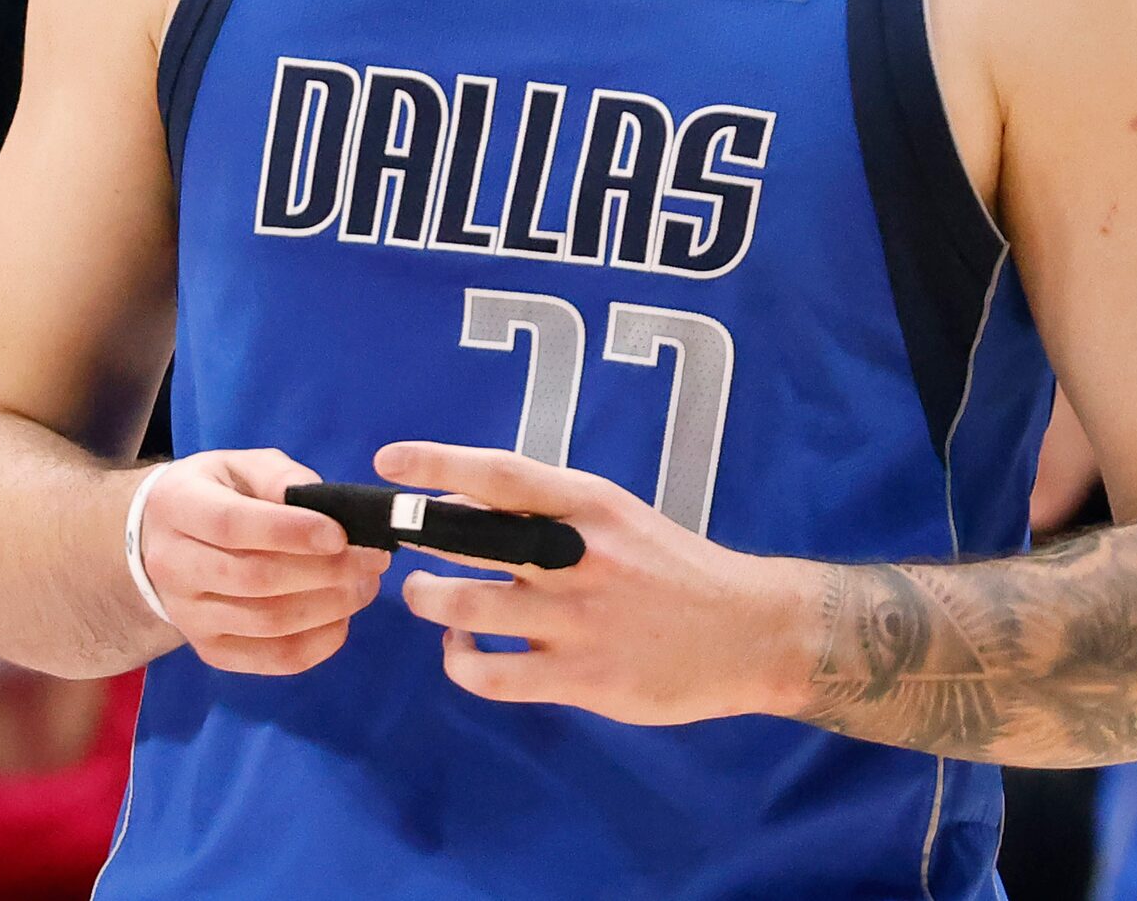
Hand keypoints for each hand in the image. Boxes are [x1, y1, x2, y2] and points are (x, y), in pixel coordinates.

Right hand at [132, 449, 390, 674]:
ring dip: (329, 606)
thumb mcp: (240, 466)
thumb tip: (317, 500)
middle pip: (254, 579)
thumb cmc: (216, 493)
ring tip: (367, 584)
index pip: (232, 525)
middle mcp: (174, 567)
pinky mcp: (211, 650)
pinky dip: (316, 644)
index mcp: (178, 507)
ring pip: (266, 622)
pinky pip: (269, 658)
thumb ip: (278, 477)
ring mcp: (189, 616)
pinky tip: (344, 619)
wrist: (160, 543)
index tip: (341, 534)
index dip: (290, 531)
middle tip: (374, 557)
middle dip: (326, 571)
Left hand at [378, 441, 809, 726]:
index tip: (389, 460)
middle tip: (391, 539)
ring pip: (463, 608)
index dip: (437, 462)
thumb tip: (464, 504)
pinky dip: (460, 663)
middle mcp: (577, 556)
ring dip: (429, 600)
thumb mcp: (617, 518)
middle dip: (415, 536)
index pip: (501, 473)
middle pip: (468, 539)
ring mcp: (576, 619)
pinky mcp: (580, 676)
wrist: (747, 631)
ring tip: (424, 594)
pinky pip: (490, 674)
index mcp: (590, 505)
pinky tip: (461, 653)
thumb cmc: (673, 569)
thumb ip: (549, 514)